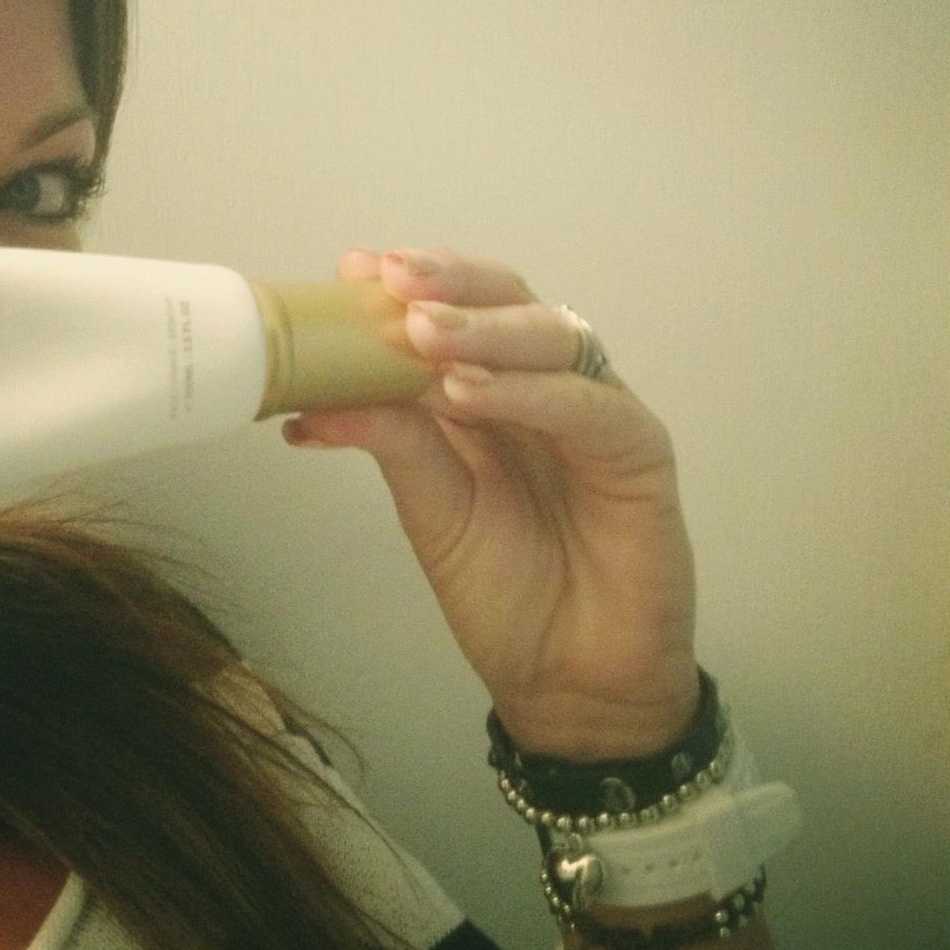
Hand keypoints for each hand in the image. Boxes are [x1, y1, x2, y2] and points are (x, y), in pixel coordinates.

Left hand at [282, 246, 699, 760]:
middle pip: (509, 303)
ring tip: (420, 331)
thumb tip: (309, 402)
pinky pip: (587, 406)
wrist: (568, 680)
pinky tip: (470, 392)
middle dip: (449, 284)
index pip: (458, 312)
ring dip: (482, 329)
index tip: (353, 269)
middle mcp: (545, 387)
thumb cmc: (503, 588)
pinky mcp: (640, 450)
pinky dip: (528, 393)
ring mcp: (595, 411)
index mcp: (492, 390)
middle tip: (391, 278)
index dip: (412, 285)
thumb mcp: (430, 508)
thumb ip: (391, 440)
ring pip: (549, 339)